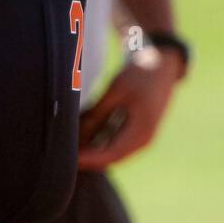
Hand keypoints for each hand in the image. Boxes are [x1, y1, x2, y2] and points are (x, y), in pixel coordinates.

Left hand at [77, 46, 183, 171]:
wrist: (161, 63)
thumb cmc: (139, 74)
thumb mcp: (116, 91)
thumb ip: (97, 113)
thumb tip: (75, 133)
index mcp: (141, 132)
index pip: (111, 155)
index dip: (89, 159)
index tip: (68, 159)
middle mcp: (142, 141)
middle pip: (110, 158)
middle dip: (87, 157)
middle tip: (62, 154)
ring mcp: (139, 137)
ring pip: (110, 151)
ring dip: (90, 149)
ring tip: (67, 143)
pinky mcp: (134, 131)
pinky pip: (113, 142)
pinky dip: (97, 140)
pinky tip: (79, 134)